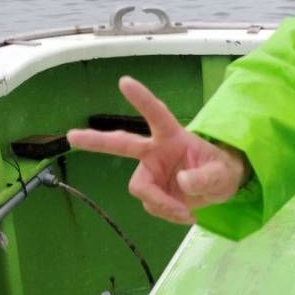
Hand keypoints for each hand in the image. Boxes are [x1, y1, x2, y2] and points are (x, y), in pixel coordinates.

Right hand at [66, 76, 249, 224]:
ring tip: (185, 212)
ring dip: (161, 203)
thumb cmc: (222, 170)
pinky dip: (167, 213)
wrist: (219, 188)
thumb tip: (182, 182)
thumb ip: (206, 177)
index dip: (141, 99)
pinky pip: (152, 206)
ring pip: (141, 189)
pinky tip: (183, 213)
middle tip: (71, 136)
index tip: (124, 81)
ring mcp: (152, 171)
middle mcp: (155, 151)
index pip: (156, 114)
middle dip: (96, 141)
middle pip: (121, 144)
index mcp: (172, 135)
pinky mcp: (153, 190)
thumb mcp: (223, 174)